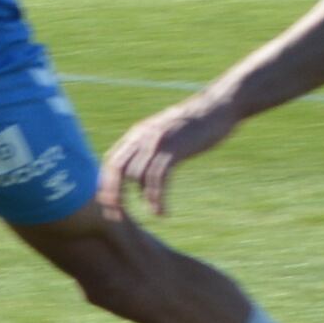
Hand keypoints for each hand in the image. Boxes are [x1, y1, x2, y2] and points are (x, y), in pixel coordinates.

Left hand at [100, 93, 237, 222]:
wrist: (217, 107)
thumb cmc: (193, 127)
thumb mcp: (164, 138)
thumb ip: (148, 158)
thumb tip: (139, 188)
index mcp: (137, 134)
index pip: (112, 161)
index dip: (106, 184)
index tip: (108, 205)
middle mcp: (142, 136)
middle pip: (118, 168)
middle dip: (114, 194)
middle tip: (117, 215)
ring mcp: (158, 141)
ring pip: (138, 175)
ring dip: (144, 198)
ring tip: (154, 212)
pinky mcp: (174, 147)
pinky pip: (159, 177)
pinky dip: (157, 197)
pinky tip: (162, 210)